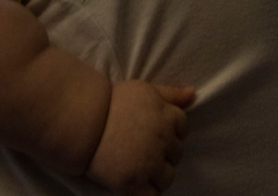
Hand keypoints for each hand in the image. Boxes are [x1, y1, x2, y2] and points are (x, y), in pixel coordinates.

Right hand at [85, 80, 193, 194]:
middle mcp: (161, 140)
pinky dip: (148, 192)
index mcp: (165, 116)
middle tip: (145, 148)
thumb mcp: (145, 90)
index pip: (183, 126)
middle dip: (165, 151)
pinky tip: (138, 183)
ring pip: (168, 176)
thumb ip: (170, 94)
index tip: (156, 132)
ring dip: (159, 174)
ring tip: (142, 167)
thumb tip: (193, 94)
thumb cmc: (113, 103)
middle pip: (177, 152)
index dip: (171, 130)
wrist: (84, 123)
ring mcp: (148, 163)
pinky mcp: (133, 184)